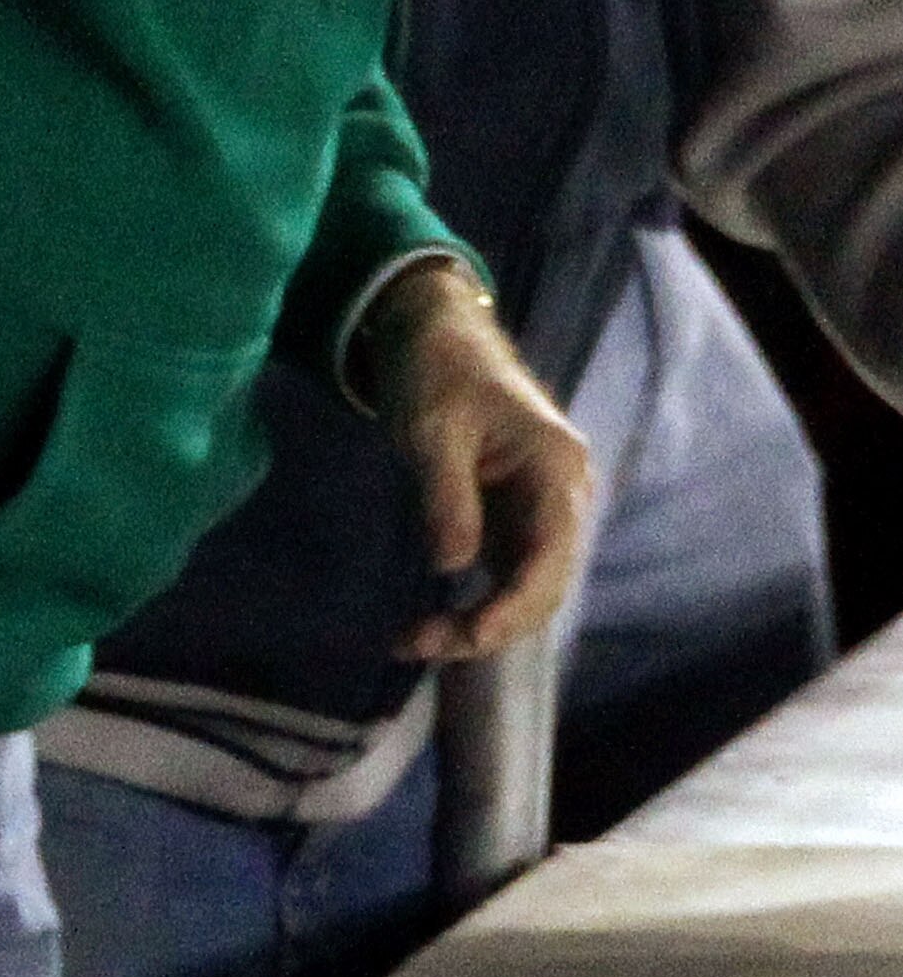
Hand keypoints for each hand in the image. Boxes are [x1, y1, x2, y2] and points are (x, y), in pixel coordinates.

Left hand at [354, 261, 591, 661]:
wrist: (433, 334)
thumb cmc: (437, 371)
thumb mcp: (432, 431)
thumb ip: (447, 498)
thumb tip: (454, 567)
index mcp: (556, 468)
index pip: (550, 557)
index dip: (515, 608)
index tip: (469, 638)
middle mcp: (562, 495)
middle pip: (543, 584)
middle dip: (489, 626)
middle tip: (418, 643)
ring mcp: (540, 508)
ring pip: (525, 588)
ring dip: (478, 622)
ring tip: (413, 640)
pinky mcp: (514, 516)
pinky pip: (505, 575)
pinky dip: (472, 603)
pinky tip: (430, 622)